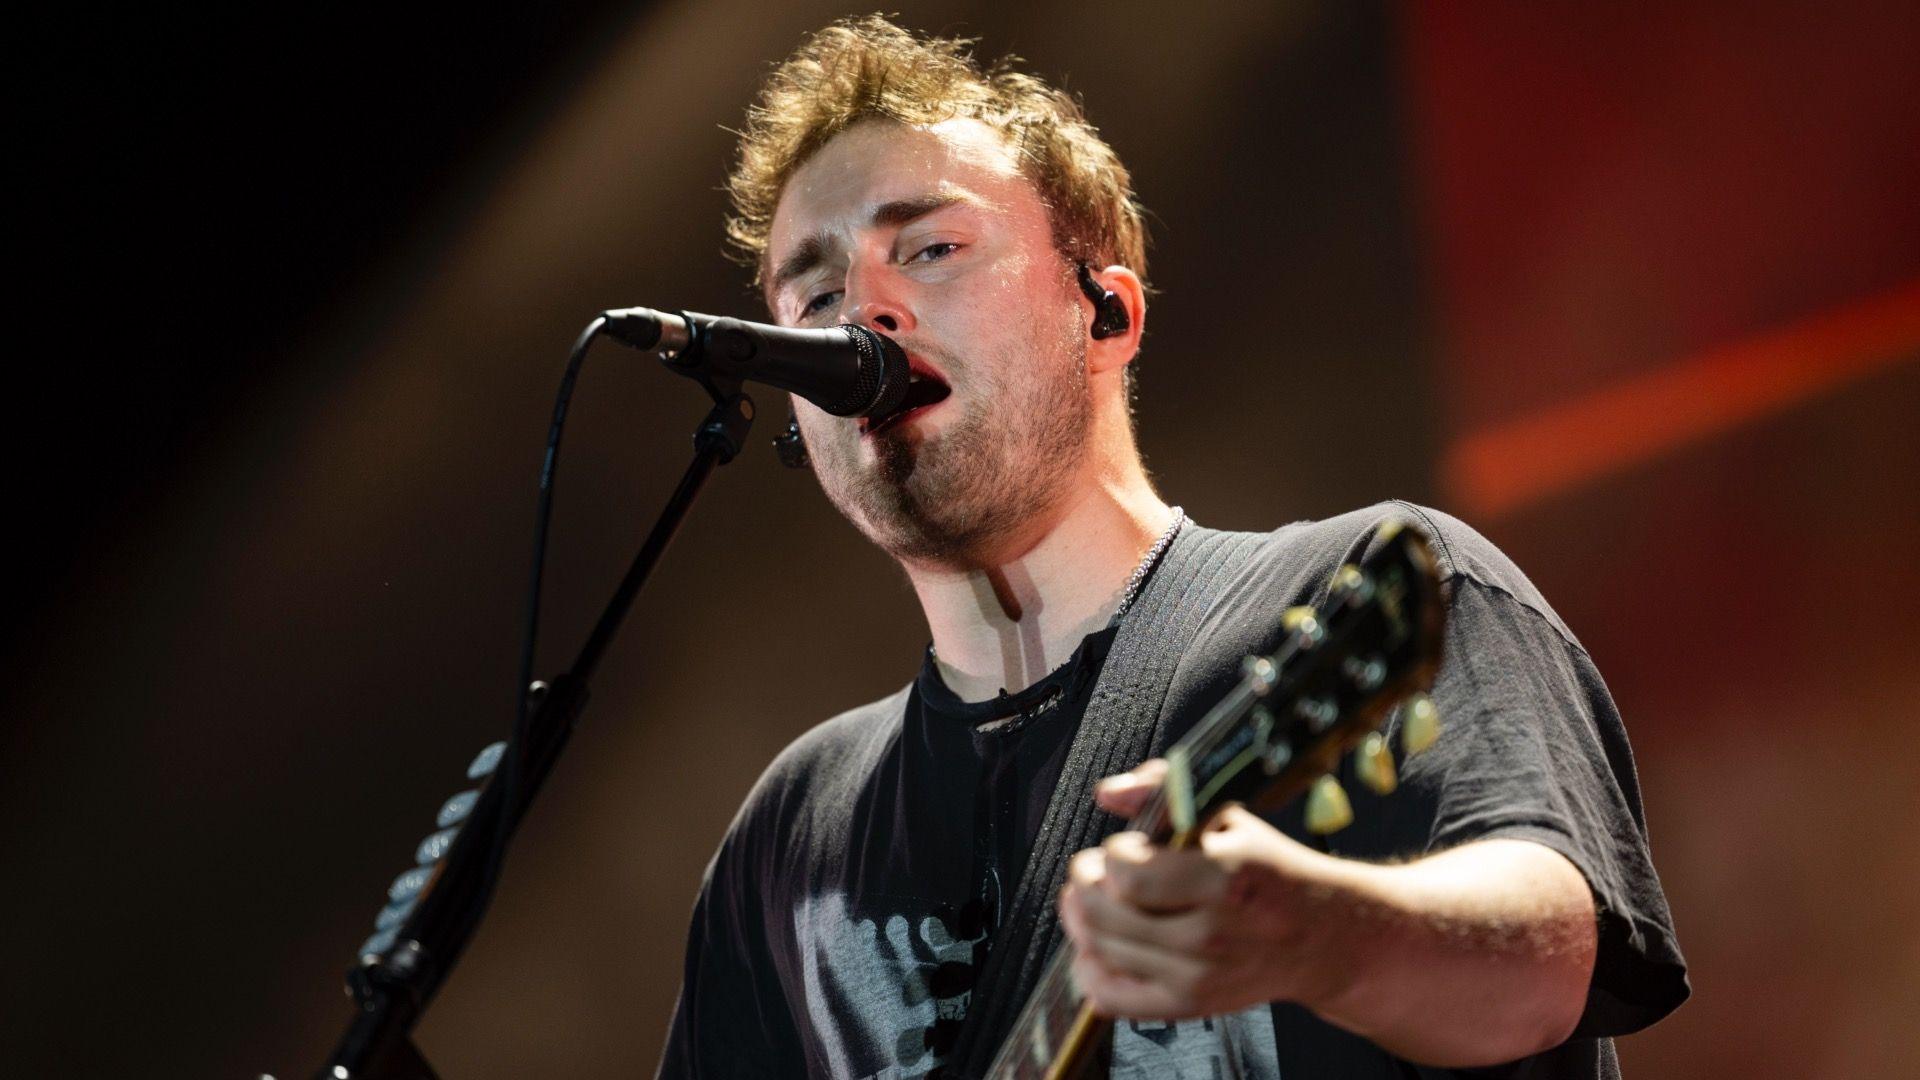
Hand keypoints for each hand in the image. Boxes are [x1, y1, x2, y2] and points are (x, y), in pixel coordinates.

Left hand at [1057, 759, 1348, 1019]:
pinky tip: (1098, 945)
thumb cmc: (1272, 873)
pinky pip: (1110, 996)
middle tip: (1095, 869)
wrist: (1322, 937)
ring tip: (1098, 898)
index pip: (1129, 875)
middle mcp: (1210, 934)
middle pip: (1104, 914)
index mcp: (1225, 877)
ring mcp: (1198, 976)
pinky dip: (1089, 969)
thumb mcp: (1228, 816)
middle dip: (1085, 882)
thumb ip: (1164, 792)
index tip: (1126, 846)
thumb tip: (1110, 793)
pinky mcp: (1188, 1005)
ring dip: (1083, 917)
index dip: (1112, 854)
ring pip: (1100, 950)